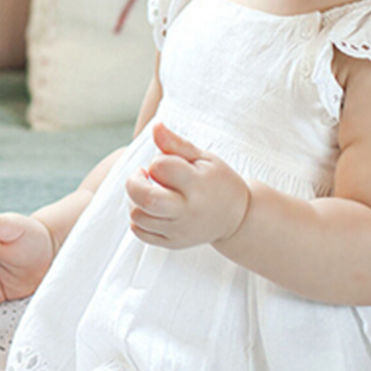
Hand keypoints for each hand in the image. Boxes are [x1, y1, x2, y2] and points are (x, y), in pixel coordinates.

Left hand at [125, 123, 250, 248]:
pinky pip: (141, 233)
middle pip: (145, 198)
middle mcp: (188, 210)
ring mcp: (179, 230)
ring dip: (135, 200)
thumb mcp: (203, 158)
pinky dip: (138, 219)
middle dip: (134, 183)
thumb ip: (176, 144)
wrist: (237, 217)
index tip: (165, 164)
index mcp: (197, 184)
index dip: (157, 161)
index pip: (160, 167)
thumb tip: (156, 126)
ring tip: (150, 191)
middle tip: (142, 176)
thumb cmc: (216, 180)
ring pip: (138, 216)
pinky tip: (150, 209)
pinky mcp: (173, 243)